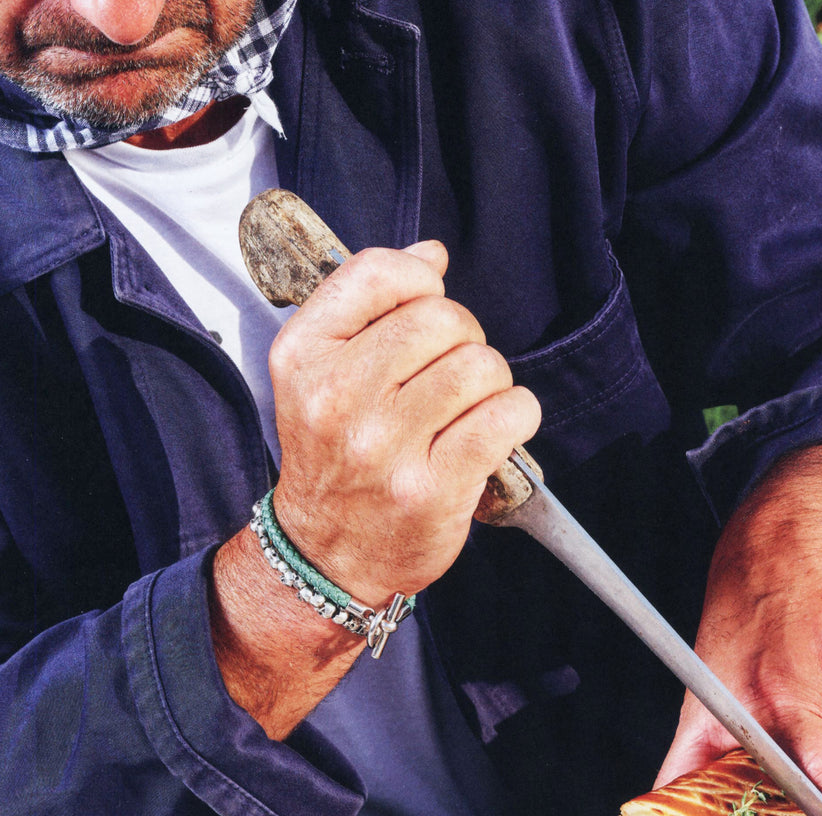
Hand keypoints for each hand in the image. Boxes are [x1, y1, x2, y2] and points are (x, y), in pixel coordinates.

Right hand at [268, 241, 540, 607]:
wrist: (327, 555)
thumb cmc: (335, 462)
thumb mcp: (320, 375)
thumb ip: (368, 307)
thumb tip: (431, 254)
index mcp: (304, 358)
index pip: (377, 274)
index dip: (421, 280)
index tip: (427, 307)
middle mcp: (337, 399)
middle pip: (441, 319)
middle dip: (464, 337)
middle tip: (453, 372)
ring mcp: (384, 448)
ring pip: (479, 366)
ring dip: (491, 382)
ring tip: (469, 408)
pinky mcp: (431, 489)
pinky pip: (505, 417)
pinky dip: (516, 415)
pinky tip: (497, 428)